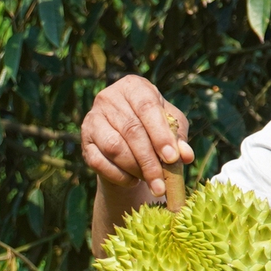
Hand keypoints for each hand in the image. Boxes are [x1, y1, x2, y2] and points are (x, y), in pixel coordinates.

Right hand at [81, 76, 194, 201]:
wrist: (127, 138)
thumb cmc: (154, 127)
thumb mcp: (171, 128)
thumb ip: (179, 139)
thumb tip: (185, 156)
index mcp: (133, 87)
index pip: (147, 107)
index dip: (160, 134)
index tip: (172, 158)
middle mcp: (109, 97)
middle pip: (131, 130)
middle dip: (149, 160)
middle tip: (161, 183)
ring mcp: (93, 119)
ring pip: (114, 147)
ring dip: (135, 168)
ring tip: (150, 182)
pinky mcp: (84, 141)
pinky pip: (99, 162)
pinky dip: (118, 175)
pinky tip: (132, 181)